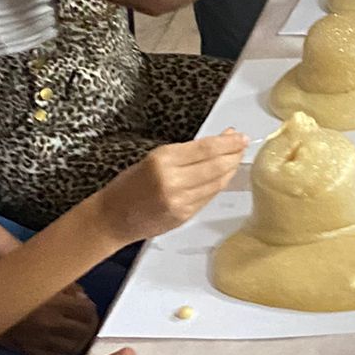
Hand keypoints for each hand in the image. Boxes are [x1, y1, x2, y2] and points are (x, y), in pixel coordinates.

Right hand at [0, 284, 98, 354]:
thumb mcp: (44, 278)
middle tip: (89, 323)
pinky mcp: (28, 350)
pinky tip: (64, 344)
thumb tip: (82, 298)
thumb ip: (68, 288)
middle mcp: (49, 323)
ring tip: (80, 335)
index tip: (90, 309)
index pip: (87, 313)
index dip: (91, 311)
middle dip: (89, 327)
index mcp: (55, 303)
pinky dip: (63, 351)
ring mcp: (38, 339)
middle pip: (83, 332)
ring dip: (79, 341)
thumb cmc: (13, 284)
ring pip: (71, 348)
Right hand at [95, 132, 246, 244]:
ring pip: (216, 182)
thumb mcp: (152, 159)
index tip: (240, 136)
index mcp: (162, 161)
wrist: (111, 218)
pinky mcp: (184, 216)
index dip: (228, 142)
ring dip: (230, 169)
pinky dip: (219, 185)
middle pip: (216, 165)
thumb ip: (186, 152)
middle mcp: (173, 181)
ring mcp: (180, 201)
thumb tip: (217, 141)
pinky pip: (209, 197)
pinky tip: (223, 176)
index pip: (205, 149)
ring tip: (236, 159)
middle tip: (243, 145)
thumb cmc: (128, 185)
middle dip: (234, 154)